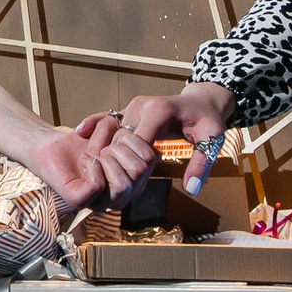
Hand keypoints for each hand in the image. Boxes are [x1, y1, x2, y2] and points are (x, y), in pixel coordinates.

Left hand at [21, 121, 153, 212]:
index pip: (152, 160)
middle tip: (103, 147)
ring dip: (108, 159)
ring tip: (94, 155)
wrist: (49, 144)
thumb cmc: (82, 140)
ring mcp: (101, 202)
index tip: (116, 136)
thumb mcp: (111, 132)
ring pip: (124, 185)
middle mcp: (122, 195)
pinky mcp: (79, 201)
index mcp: (134, 180)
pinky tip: (85, 160)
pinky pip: (98, 186)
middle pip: (141, 170)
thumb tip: (136, 144)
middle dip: (120, 148)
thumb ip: (128, 133)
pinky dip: (93, 167)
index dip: (134, 140)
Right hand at [77, 82, 234, 195]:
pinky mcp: (129, 109)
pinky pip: (110, 119)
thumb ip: (201, 165)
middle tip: (103, 175)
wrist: (202, 101)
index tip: (123, 179)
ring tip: (90, 163)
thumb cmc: (208, 121)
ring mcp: (133, 106)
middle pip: (119, 135)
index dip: (129, 160)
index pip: (136, 140)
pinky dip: (96, 125)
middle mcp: (140, 105)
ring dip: (102, 145)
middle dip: (112, 155)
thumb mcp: (211, 141)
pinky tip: (80, 132)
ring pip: (111, 130)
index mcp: (158, 112)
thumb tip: (193, 190)